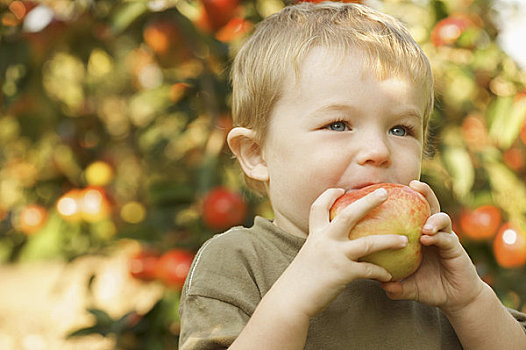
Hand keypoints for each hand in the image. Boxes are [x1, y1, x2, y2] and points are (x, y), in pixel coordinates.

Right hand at [283, 188, 408, 318]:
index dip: (329, 195)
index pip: (319, 207)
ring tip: (405, 240)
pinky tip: (389, 275)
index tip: (340, 189)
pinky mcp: (343, 272)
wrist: (290, 300)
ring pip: (368, 243)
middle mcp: (325, 240)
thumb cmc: (299, 281)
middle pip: (349, 214)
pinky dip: (381, 272)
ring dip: (389, 241)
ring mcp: (334, 255)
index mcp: (315, 235)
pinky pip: (369, 270)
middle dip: (368, 201)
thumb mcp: (308, 256)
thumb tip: (331, 248)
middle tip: (384, 192)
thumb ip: (320, 248)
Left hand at [381, 180, 485, 313]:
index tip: (390, 188)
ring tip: (423, 225)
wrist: (455, 299)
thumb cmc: (429, 287)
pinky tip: (427, 237)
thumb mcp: (408, 286)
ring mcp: (445, 238)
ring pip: (442, 218)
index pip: (412, 211)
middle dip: (424, 192)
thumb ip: (395, 285)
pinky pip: (447, 238)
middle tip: (413, 184)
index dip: (403, 198)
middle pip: (429, 206)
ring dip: (433, 218)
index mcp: (418, 235)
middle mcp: (432, 232)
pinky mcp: (456, 248)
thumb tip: (378, 283)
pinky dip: (438, 236)